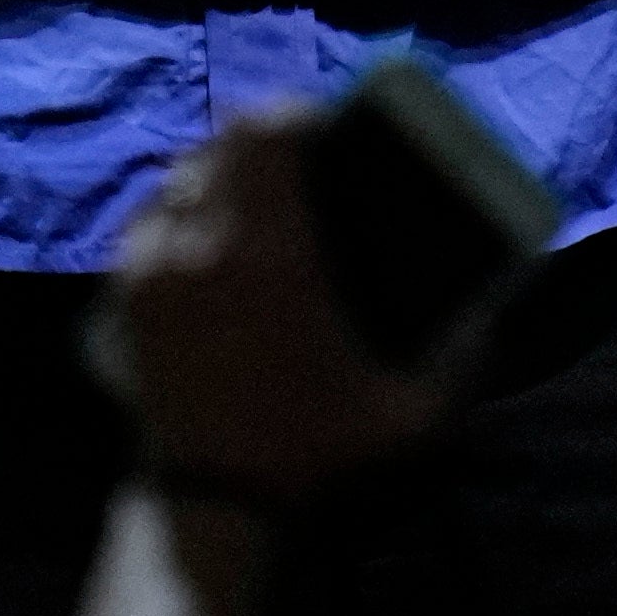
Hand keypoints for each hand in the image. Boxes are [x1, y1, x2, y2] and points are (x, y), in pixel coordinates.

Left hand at [93, 111, 448, 510]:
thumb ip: (459, 357)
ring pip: (178, 173)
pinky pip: (148, 216)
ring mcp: (152, 266)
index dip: (294, 114)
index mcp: (271, 254)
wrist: (214, 501)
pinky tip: (204, 238)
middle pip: (220, 140)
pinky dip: (177, 210)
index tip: (323, 128)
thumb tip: (491, 312)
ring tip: (249, 199)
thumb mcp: (406, 412)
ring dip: (215, 171)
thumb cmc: (313, 451)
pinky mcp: (125, 292)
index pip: (265, 132)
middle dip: (258, 138)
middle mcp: (201, 243)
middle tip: (294, 161)